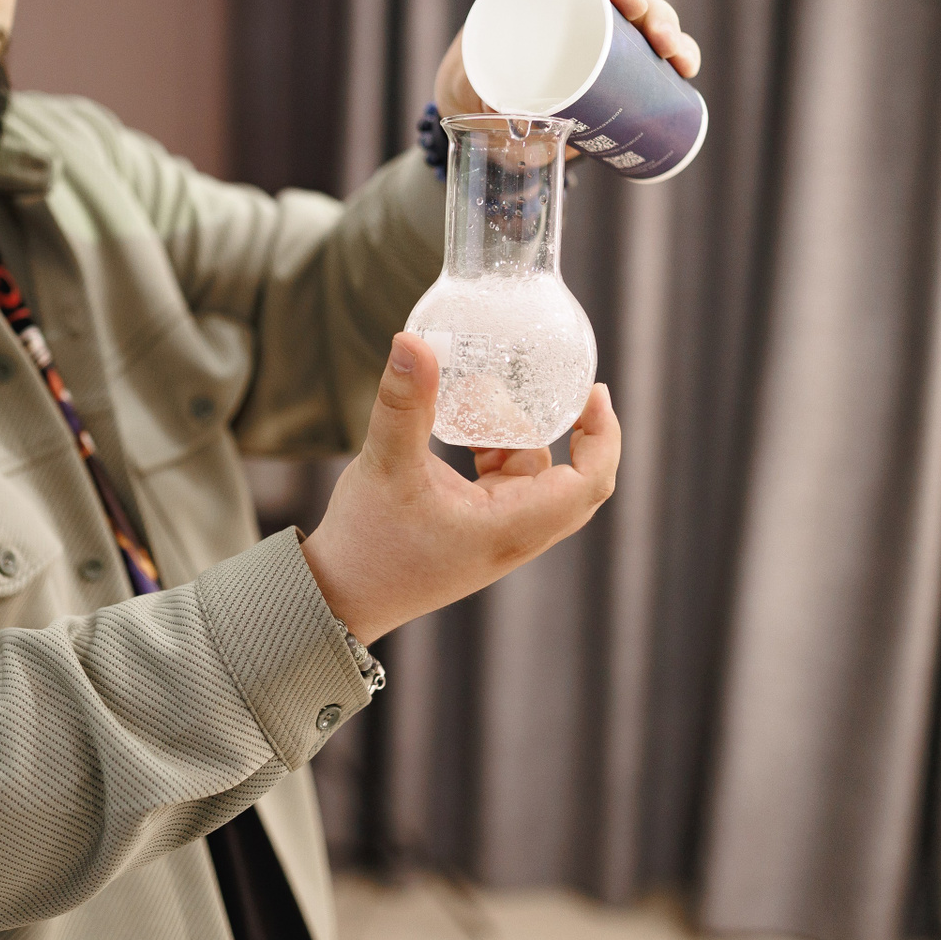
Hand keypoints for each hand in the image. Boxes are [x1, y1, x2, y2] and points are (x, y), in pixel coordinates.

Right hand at [300, 332, 619, 642]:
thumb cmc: (367, 543)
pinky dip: (496, 448)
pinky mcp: (474, 530)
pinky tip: (466, 421)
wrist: (337, 598)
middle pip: (575, 482)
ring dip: (520, 433)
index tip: (593, 391)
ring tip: (484, 390)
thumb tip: (412, 341)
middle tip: (566, 385)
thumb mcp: (386, 465)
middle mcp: (513, 535)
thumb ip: (404, 403)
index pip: (587, 483)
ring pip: (534, 477)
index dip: (603, 436)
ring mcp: (495, 535)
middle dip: (576, 431)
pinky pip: (505, 482)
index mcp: (510, 527)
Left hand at [432, 0, 702, 118]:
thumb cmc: (474, 96)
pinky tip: (686, 67)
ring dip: (662, 21)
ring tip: (670, 49)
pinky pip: (656, 50)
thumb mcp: (466, 92)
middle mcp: (566, 3)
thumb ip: (474, 94)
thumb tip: (505, 113)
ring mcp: (598, 32)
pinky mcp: (621, 64)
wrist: (491, 127)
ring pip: (639, 12)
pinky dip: (678, 53)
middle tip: (634, 11)